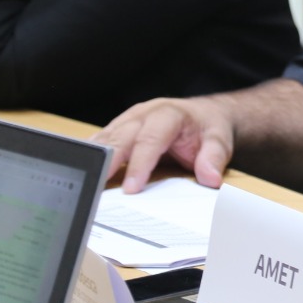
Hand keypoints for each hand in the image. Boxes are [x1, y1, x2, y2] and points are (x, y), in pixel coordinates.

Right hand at [92, 96, 235, 193]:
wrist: (204, 115)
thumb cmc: (207, 128)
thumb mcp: (219, 140)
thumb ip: (214, 157)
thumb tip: (210, 178)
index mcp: (168, 114)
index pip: (150, 139)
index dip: (139, 164)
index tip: (131, 188)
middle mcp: (144, 113)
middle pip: (122, 137)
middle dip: (108, 162)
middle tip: (96, 188)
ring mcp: (129, 119)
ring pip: (107, 137)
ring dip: (95, 159)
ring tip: (85, 182)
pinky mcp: (120, 127)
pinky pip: (102, 140)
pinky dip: (93, 155)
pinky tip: (83, 170)